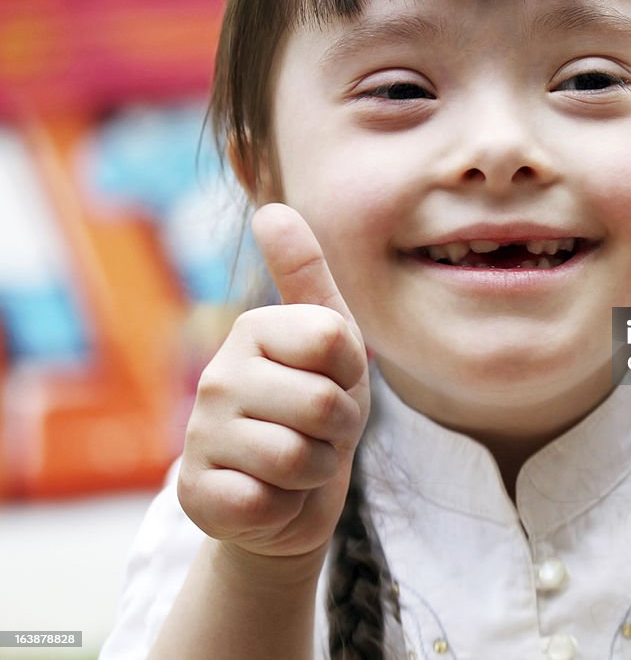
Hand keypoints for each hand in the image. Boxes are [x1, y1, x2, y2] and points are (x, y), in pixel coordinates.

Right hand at [177, 203, 369, 561]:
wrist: (293, 495)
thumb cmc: (319, 409)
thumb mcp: (332, 340)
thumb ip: (307, 275)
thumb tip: (271, 208)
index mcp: (253, 329)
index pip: (334, 340)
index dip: (352, 371)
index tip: (335, 379)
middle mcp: (217, 376)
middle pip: (322, 403)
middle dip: (340, 429)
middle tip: (319, 432)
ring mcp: (198, 436)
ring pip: (298, 458)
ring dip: (316, 470)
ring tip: (298, 463)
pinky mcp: (193, 494)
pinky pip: (267, 503)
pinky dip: (285, 507)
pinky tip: (269, 496)